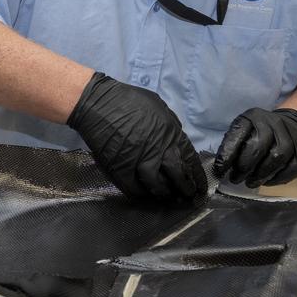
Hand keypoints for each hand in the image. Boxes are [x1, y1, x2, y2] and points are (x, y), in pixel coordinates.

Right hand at [66, 72, 204, 201]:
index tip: (198, 185)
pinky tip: (143, 195)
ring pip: (157, 186)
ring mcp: (139, 161)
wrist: (98, 103)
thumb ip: (169, 125)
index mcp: (170, 133)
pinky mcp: (121, 169)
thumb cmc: (127, 100)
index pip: (190, 159)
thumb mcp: (158, 106)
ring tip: (165, 196)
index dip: (196, 175)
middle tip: (186, 196)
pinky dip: (141, 194)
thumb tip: (175, 138)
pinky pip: (134, 189)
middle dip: (184, 189)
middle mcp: (159, 150)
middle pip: (177, 176)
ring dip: (163, 194)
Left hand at [213, 107, 296, 187]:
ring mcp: (292, 136)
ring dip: (260, 174)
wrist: (295, 125)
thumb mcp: (245, 129)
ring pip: (276, 157)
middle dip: (244, 167)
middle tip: (236, 178)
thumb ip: (233, 144)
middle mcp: (274, 123)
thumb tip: (220, 166)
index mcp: (254, 116)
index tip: (220, 169)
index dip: (227, 153)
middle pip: (258, 147)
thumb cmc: (261, 132)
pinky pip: (291, 167)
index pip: (238, 133)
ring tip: (250, 182)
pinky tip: (266, 181)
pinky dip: (277, 178)